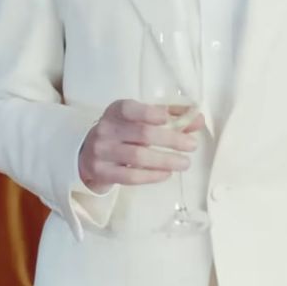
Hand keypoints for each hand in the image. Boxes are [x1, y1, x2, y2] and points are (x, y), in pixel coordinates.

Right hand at [77, 99, 203, 192]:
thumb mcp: (140, 120)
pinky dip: (151, 176)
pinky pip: (130, 176)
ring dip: (165, 160)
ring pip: (137, 157)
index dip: (148, 112)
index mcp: (116, 111)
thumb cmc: (122, 133)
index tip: (167, 118)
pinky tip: (166, 174)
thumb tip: (198, 119)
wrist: (88, 156)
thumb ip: (170, 117)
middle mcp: (106, 129)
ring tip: (185, 163)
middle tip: (192, 145)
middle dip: (170, 139)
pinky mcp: (102, 172)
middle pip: (142, 134)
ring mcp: (102, 152)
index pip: (129, 109)